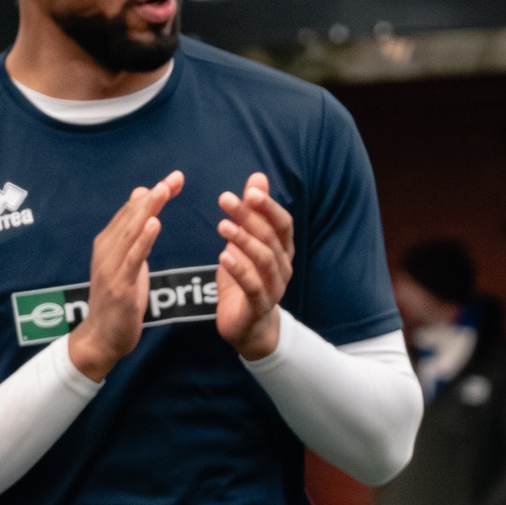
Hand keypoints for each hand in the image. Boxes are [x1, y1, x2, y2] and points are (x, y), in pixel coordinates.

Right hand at [67, 174, 183, 382]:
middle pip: (131, 217)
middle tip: (174, 178)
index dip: (152, 193)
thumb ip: (132, 230)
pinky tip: (154, 223)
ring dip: (148, 209)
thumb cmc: (116, 299)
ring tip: (164, 190)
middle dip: (154, 196)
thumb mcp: (126, 261)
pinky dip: (143, 239)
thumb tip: (142, 195)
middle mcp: (106, 251)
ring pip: (131, 232)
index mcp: (107, 243)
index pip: (131, 211)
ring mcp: (111, 268)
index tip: (174, 178)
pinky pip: (133, 258)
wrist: (101, 338)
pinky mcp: (119, 286)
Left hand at [215, 170, 293, 358]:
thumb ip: (253, 212)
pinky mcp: (258, 307)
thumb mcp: (246, 242)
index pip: (283, 223)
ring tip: (222, 226)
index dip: (269, 206)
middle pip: (270, 238)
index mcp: (282, 250)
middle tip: (225, 199)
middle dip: (249, 217)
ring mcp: (274, 288)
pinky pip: (252, 287)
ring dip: (243, 241)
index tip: (250, 189)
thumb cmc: (246, 279)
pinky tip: (223, 256)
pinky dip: (239, 270)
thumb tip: (257, 177)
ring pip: (264, 260)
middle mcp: (283, 267)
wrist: (248, 327)